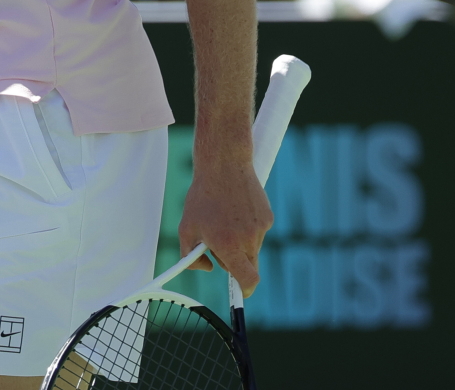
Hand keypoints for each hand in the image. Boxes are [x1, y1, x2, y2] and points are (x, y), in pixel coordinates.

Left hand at [177, 153, 273, 294]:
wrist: (224, 164)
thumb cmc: (201, 197)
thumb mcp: (186, 228)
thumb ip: (190, 257)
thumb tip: (207, 268)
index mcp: (229, 246)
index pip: (247, 279)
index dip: (245, 290)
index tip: (240, 291)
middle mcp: (248, 239)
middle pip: (248, 264)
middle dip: (235, 261)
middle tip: (220, 244)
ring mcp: (261, 228)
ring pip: (252, 247)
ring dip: (240, 241)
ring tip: (225, 217)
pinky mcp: (267, 216)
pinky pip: (257, 231)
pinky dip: (247, 226)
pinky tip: (235, 208)